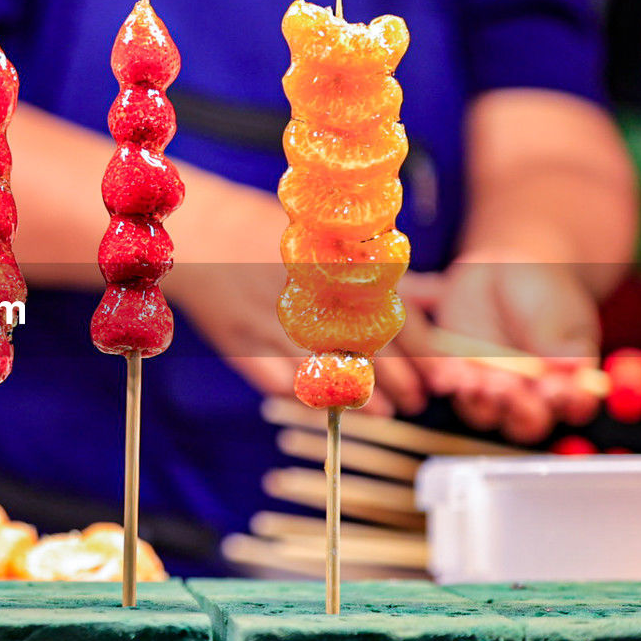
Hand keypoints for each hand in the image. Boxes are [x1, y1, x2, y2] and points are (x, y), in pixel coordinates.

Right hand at [165, 182, 428, 415]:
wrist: (198, 227)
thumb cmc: (266, 230)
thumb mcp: (325, 239)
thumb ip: (380, 272)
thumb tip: (438, 292)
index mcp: (332, 267)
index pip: (392, 315)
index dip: (423, 352)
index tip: (441, 378)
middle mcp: (306, 295)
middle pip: (366, 347)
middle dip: (398, 380)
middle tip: (416, 401)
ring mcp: (270, 319)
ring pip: (326, 369)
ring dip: (360, 396)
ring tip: (385, 413)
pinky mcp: (237, 340)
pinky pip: (274, 379)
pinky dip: (304, 395)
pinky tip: (325, 406)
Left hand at [427, 256, 600, 442]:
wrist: (504, 271)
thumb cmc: (543, 290)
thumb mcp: (556, 310)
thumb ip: (560, 341)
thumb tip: (574, 366)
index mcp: (570, 383)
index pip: (575, 405)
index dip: (569, 402)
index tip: (558, 388)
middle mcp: (532, 396)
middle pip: (528, 422)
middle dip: (520, 409)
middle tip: (511, 387)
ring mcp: (494, 389)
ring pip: (488, 412)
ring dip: (482, 400)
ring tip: (478, 381)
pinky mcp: (462, 374)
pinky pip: (454, 388)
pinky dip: (451, 383)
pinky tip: (449, 373)